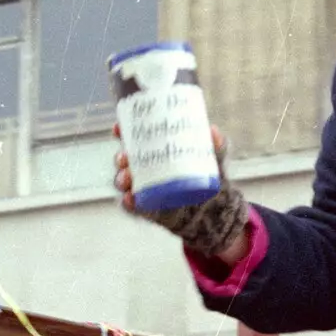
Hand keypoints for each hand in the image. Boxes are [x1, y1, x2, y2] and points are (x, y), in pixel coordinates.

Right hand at [112, 123, 249, 262]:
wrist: (212, 208)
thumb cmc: (208, 175)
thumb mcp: (214, 158)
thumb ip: (217, 145)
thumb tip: (213, 132)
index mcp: (154, 150)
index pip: (132, 138)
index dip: (121, 132)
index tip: (118, 128)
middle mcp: (143, 168)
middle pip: (123, 160)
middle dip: (120, 157)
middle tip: (125, 157)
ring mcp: (143, 188)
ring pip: (123, 182)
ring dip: (121, 179)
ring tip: (128, 178)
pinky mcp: (146, 208)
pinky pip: (131, 206)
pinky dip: (128, 203)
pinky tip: (130, 199)